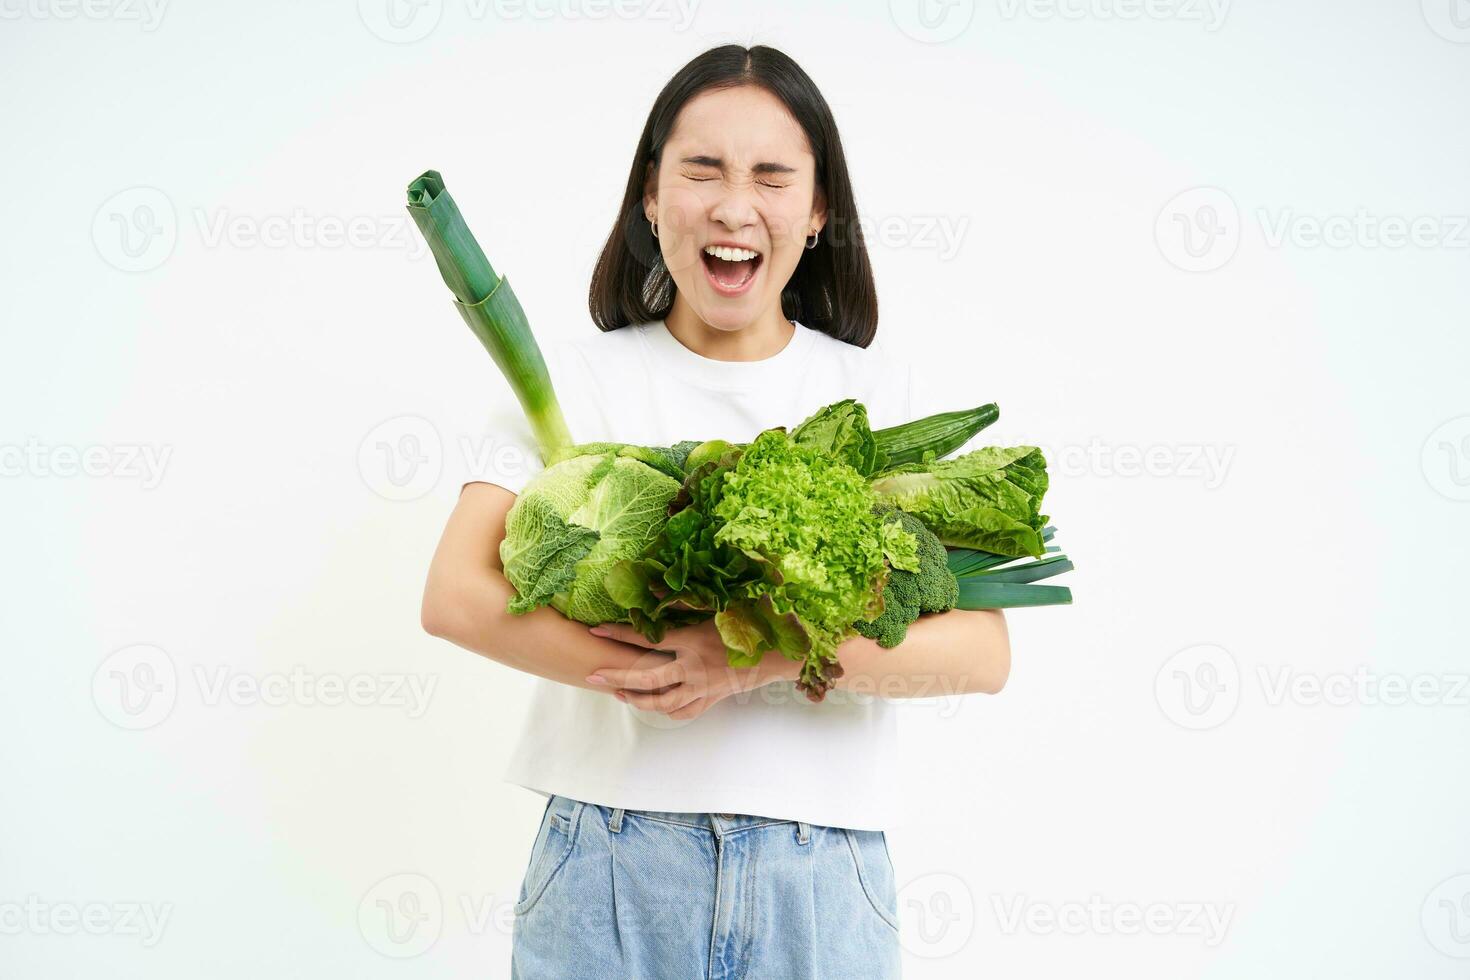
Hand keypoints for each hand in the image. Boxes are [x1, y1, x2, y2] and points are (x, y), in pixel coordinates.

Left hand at [585, 619, 800, 720]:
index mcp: (694, 641)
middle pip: (647, 679)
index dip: (619, 635)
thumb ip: (685, 602)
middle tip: (593, 675)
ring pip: (662, 703)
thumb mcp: (720, 606)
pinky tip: (654, 706)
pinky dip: (667, 711)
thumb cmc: (754, 622)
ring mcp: (703, 687)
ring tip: (619, 693)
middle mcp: (695, 668)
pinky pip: (684, 712)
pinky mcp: (713, 699)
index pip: (648, 640)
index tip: (596, 631)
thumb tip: (656, 592)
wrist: (783, 653)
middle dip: (616, 677)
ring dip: (637, 700)